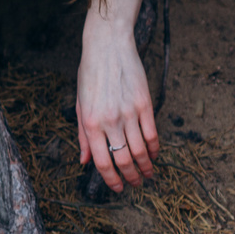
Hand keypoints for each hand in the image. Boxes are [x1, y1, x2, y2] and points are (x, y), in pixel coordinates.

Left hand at [77, 0, 157, 190]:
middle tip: (135, 184)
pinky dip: (155, 149)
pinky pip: (152, 134)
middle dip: (130, 177)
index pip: (101, 161)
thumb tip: (84, 161)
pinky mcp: (145, 104)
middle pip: (124, 159)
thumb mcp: (79, 103)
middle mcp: (109, 121)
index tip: (118, 188)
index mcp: (90, 122)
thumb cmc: (90, 74)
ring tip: (147, 175)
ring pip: (141, 150)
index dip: (111, 179)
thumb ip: (83, 135)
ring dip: (145, 167)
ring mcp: (129, 113)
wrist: (107, 46)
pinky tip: (154, 156)